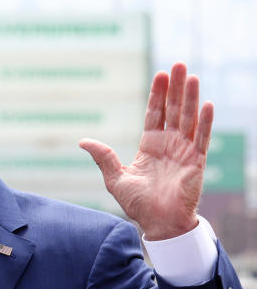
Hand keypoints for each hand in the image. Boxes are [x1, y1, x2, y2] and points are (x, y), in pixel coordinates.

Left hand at [80, 62, 213, 240]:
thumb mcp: (115, 178)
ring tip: (192, 76)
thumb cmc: (138, 204)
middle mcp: (169, 145)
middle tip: (179, 65)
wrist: (157, 223)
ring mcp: (184, 152)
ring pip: (188, 118)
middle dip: (176, 87)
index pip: (156, 113)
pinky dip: (205, 122)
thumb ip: (103, 157)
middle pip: (174, 110)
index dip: (158, 94)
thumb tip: (82, 140)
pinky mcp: (196, 162)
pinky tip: (206, 104)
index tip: (161, 74)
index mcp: (150, 146)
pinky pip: (202, 138)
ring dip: (191, 97)